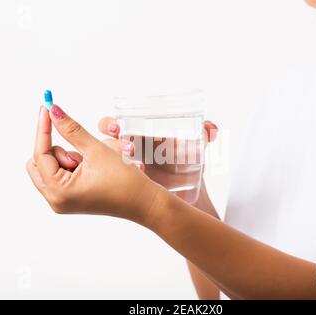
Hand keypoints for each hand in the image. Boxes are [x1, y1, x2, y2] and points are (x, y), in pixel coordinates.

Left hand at [26, 105, 162, 225]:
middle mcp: (55, 200)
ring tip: (91, 163)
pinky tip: (91, 169)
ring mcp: (62, 201)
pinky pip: (60, 175)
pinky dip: (71, 166)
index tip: (46, 107)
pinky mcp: (70, 199)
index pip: (40, 153)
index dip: (43, 128)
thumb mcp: (96, 150)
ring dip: (66, 158)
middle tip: (79, 150)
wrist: (143, 202)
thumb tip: (53, 111)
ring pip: (50, 167)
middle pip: (39, 163)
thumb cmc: (125, 180)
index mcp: (58, 191)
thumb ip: (71, 129)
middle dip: (56, 150)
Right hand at [97, 116, 217, 193]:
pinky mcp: (128, 186)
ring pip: (108, 165)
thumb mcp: (195, 147)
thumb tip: (212, 128)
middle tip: (130, 150)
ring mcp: (124, 171)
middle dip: (111, 145)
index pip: (111, 125)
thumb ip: (204, 134)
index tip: (119, 128)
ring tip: (142, 169)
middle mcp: (124, 151)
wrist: (189, 188)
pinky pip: (117, 184)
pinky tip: (141, 183)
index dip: (110, 124)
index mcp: (135, 134)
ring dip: (119, 165)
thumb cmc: (186, 161)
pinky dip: (124, 182)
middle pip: (103, 144)